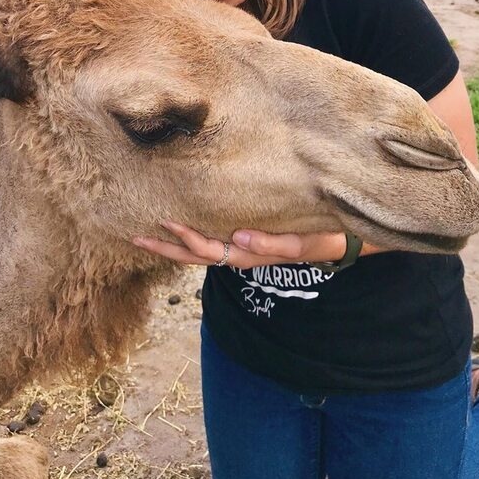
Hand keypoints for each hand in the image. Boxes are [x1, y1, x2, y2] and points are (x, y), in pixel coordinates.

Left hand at [132, 222, 385, 268]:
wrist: (344, 241)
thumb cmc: (326, 237)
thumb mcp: (305, 243)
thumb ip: (275, 244)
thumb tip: (239, 238)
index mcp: (251, 254)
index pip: (211, 249)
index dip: (187, 238)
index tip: (164, 222)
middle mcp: (242, 253)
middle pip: (196, 255)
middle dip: (166, 248)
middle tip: (134, 237)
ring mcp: (243, 248)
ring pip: (201, 249)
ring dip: (174, 244)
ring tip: (147, 233)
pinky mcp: (248, 239)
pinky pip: (214, 240)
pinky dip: (193, 237)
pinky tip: (180, 226)